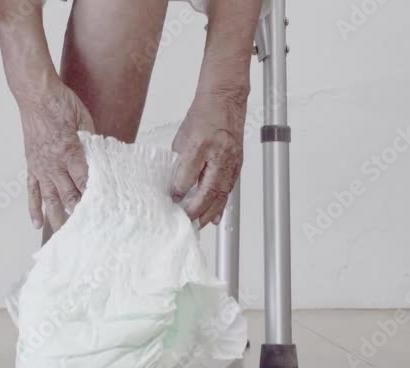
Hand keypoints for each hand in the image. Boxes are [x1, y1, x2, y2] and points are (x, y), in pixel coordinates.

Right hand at [18, 81, 94, 229]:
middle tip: (90, 232)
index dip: (95, 197)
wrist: (36, 95)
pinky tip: (37, 223)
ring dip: (58, 218)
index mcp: (71, 152)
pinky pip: (32, 190)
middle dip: (80, 214)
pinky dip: (34, 207)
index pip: (86, 181)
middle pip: (69, 195)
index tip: (105, 212)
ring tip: (65, 236)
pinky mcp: (32, 165)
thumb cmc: (61, 103)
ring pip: (50, 198)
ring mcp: (41, 166)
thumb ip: (92, 142)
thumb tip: (101, 159)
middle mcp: (55, 163)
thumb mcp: (85, 120)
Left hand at [171, 89, 247, 227]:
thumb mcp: (182, 136)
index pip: (189, 174)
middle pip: (208, 189)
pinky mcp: (237, 164)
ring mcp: (231, 160)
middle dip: (196, 209)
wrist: (225, 100)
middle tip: (185, 221)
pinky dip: (222, 205)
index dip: (179, 190)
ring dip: (209, 212)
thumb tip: (174, 184)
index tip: (172, 200)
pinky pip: (229, 189)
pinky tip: (216, 217)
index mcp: (201, 145)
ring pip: (221, 193)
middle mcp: (219, 154)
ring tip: (198, 225)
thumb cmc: (203, 116)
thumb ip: (179, 161)